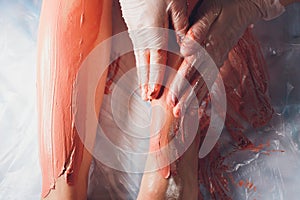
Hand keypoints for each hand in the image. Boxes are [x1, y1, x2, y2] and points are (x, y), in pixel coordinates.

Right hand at [119, 0, 188, 99]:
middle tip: (148, 100)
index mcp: (155, 29)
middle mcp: (143, 35)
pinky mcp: (134, 29)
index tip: (155, 94)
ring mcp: (136, 32)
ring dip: (142, 76)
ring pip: (140, 59)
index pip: (157, 59)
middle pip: (145, 63)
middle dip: (147, 83)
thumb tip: (186, 45)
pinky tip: (142, 71)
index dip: (157, 78)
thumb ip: (180, 25)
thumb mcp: (174, 2)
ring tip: (144, 92)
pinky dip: (141, 65)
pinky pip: (138, 51)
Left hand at [167, 0, 285, 116]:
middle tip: (175, 114)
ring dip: (194, 100)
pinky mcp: (218, 61)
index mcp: (208, 45)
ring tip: (183, 114)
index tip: (172, 99)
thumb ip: (197, 30)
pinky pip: (210, 80)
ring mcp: (217, 61)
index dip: (181, 85)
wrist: (244, 7)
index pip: (192, 69)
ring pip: (205, 84)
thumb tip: (185, 46)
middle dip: (186, 99)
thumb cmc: (222, 6)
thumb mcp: (208, 13)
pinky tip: (196, 103)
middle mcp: (213, 57)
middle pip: (198, 81)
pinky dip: (203, 93)